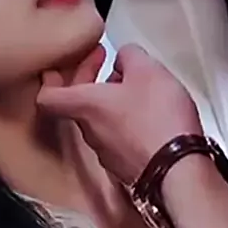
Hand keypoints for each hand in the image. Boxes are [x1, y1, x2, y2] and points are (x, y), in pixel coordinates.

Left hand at [37, 44, 202, 184]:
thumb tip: (125, 57)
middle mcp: (90, 132)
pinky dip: (127, 122)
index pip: (48, 97)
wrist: (179, 171)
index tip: (65, 64)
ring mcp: (107, 152)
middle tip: (104, 60)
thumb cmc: (158, 122)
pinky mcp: (126, 166)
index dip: (52, 79)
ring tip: (132, 85)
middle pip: (78, 104)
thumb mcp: (147, 70)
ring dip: (110, 101)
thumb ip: (130, 56)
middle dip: (90, 79)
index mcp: (85, 106)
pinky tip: (148, 114)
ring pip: (99, 121)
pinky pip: (119, 138)